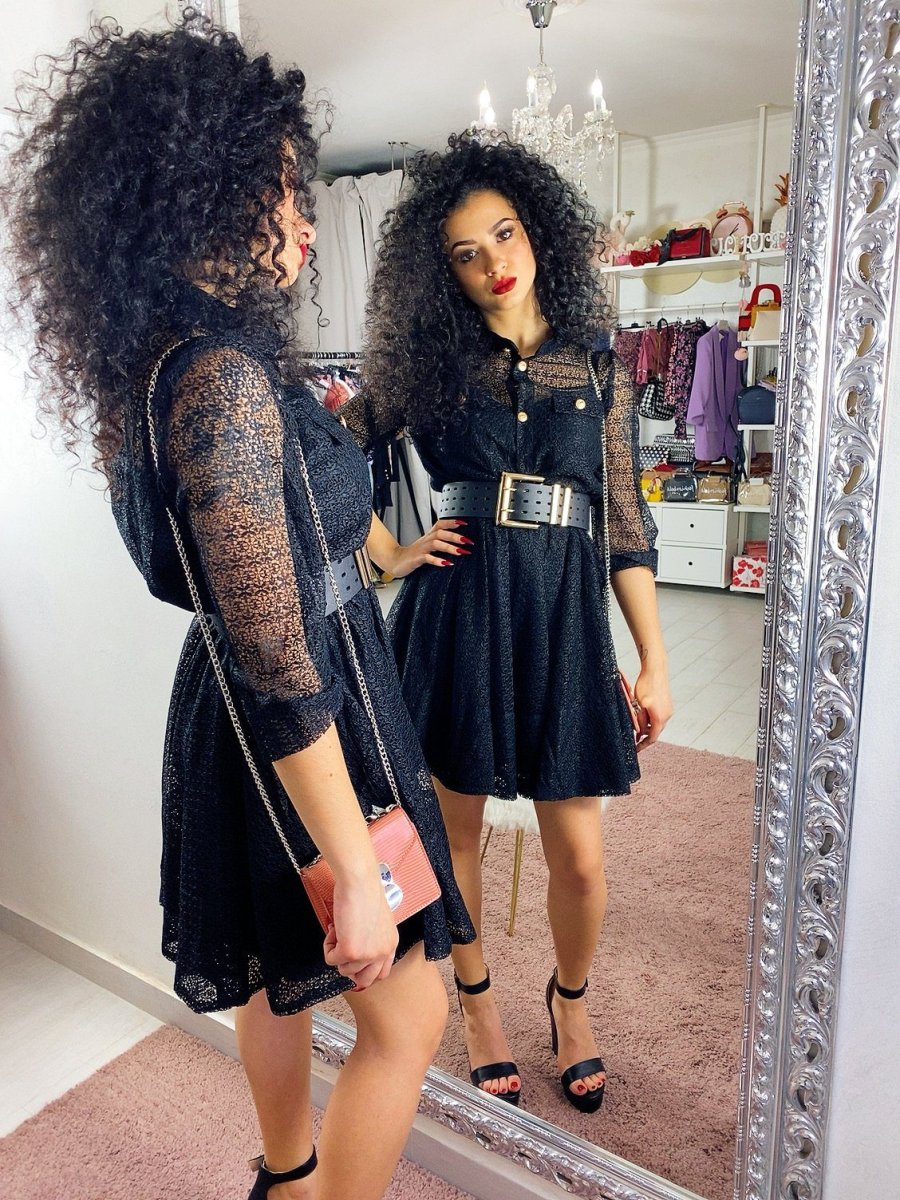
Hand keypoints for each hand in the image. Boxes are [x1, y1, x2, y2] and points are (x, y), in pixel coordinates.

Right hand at [323, 871, 398, 990]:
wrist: (359, 881)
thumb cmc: (366, 892)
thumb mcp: (377, 921)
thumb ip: (371, 938)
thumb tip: (354, 949)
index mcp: (390, 944)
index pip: (381, 973)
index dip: (364, 971)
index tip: (353, 962)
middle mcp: (382, 952)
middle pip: (364, 980)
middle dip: (349, 968)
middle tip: (341, 950)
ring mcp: (367, 954)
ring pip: (344, 969)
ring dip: (336, 952)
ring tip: (339, 930)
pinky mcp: (350, 951)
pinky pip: (331, 959)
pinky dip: (327, 946)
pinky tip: (334, 928)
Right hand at [384, 520, 473, 576]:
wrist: (395, 561)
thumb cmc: (413, 554)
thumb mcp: (428, 546)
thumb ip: (440, 543)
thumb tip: (459, 544)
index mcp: (429, 536)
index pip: (440, 524)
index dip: (451, 522)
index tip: (464, 523)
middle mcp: (426, 540)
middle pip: (440, 533)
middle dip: (455, 536)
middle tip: (468, 541)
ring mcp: (421, 549)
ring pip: (435, 544)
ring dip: (449, 547)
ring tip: (460, 552)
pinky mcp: (417, 559)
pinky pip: (427, 558)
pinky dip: (437, 560)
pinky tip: (446, 563)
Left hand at [633, 664, 672, 752]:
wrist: (656, 670)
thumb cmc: (646, 686)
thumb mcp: (638, 705)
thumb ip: (639, 720)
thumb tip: (639, 732)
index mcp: (660, 718)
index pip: (652, 738)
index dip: (643, 745)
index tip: (636, 749)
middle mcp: (667, 715)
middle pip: (655, 732)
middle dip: (644, 736)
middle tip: (633, 738)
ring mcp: (668, 709)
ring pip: (656, 724)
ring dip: (647, 727)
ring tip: (636, 726)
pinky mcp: (667, 704)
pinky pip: (659, 716)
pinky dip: (651, 719)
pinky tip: (642, 715)